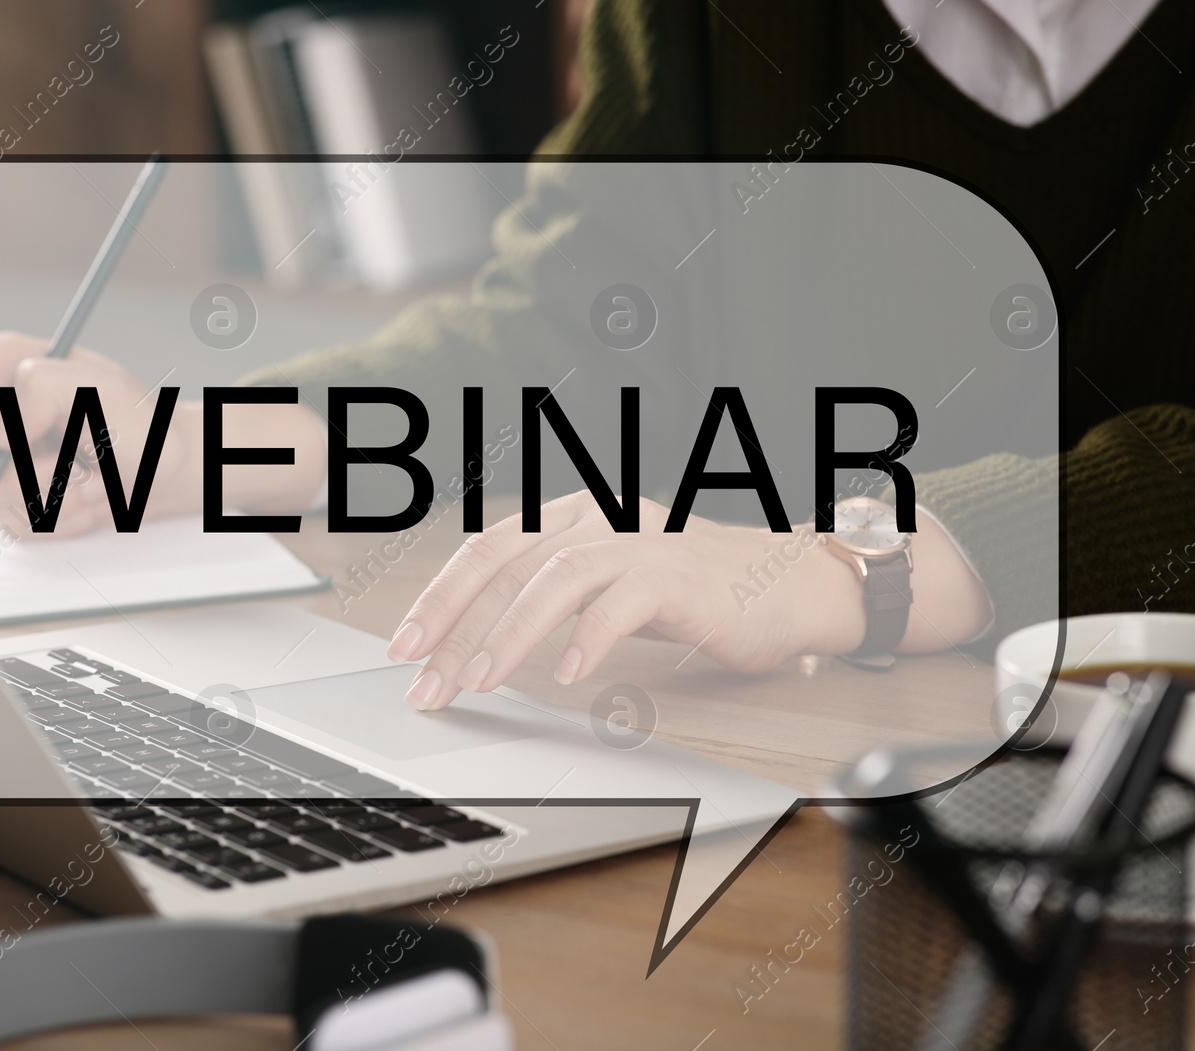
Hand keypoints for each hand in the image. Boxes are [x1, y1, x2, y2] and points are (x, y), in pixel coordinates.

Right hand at [0, 332, 327, 534]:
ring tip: (92, 483)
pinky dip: (59, 521)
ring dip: (48, 501)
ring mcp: (2, 456)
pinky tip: (89, 500)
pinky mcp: (18, 495)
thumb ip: (42, 391)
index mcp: (2, 365)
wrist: (172, 470)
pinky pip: (14, 524)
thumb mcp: (99, 389)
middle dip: (18, 478)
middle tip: (71, 470)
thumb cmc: (144, 421)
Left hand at [384, 491, 991, 709]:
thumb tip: (471, 641)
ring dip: (508, 635)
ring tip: (477, 681)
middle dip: (455, 622)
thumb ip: (549, 596)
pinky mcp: (680, 576)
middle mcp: (601, 517)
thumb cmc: (695, 592)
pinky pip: (622, 604)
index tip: (403, 646)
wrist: (790, 585)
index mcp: (576, 513)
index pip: (489, 548)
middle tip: (421, 677)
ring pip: (555, 580)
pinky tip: (569, 674)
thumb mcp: (608, 585)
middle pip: (507, 561)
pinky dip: (590, 638)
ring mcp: (641, 542)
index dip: (440, 596)